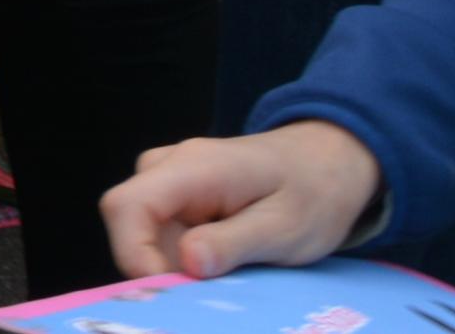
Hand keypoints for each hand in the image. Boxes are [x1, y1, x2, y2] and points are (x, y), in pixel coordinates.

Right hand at [102, 123, 381, 282]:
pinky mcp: (177, 193)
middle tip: (218, 287)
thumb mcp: (286, 228)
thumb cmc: (314, 192)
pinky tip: (228, 258)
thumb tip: (187, 263)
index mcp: (193, 168)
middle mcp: (169, 166)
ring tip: (235, 268)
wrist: (328, 160)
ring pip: (147, 232)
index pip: (126, 206)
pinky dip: (187, 255)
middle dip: (165, 266)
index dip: (133, 255)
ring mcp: (170, 177)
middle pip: (133, 224)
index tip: (168, 293)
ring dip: (179, 263)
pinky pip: (163, 230)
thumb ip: (234, 243)